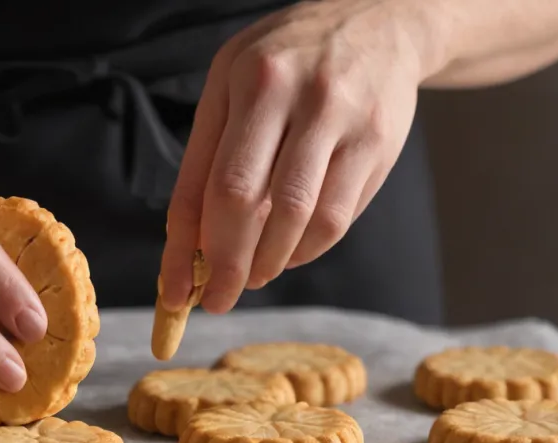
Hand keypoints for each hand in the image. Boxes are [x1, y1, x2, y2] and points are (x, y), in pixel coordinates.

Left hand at [160, 0, 429, 312]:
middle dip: (227, 266)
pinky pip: (337, 219)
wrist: (381, 20)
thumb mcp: (231, 82)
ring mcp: (343, 121)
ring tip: (253, 275)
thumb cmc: (287, 61)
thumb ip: (208, 154)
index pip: (209, 183)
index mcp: (249, 82)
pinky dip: (307, 249)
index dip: (187, 247)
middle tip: (217, 299)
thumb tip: (191, 243)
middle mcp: (297, 97)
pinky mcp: (378, 145)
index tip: (176, 292)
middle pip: (250, 204)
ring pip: (299, 220)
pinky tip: (290, 251)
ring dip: (269, 263)